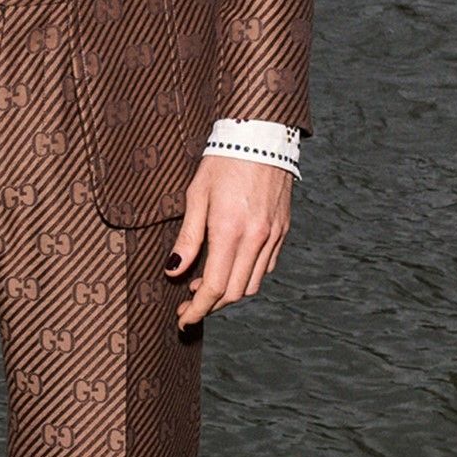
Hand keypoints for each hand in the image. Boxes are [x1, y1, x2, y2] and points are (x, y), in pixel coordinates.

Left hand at [165, 155, 291, 329]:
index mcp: (231, 231)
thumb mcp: (196, 196)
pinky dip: (247, 276)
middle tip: (189, 304)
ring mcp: (273, 236)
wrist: (260, 136)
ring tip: (206, 285)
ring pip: (253, 284)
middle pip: (235, 293)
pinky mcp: (283, 231)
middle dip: (210, 305)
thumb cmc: (223, 162)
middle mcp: (257, 239)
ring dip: (229, 293)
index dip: (197, 309)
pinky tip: (230, 267)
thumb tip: (174, 270)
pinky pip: (266, 267)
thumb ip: (187, 238)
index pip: (215, 288)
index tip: (184, 319)